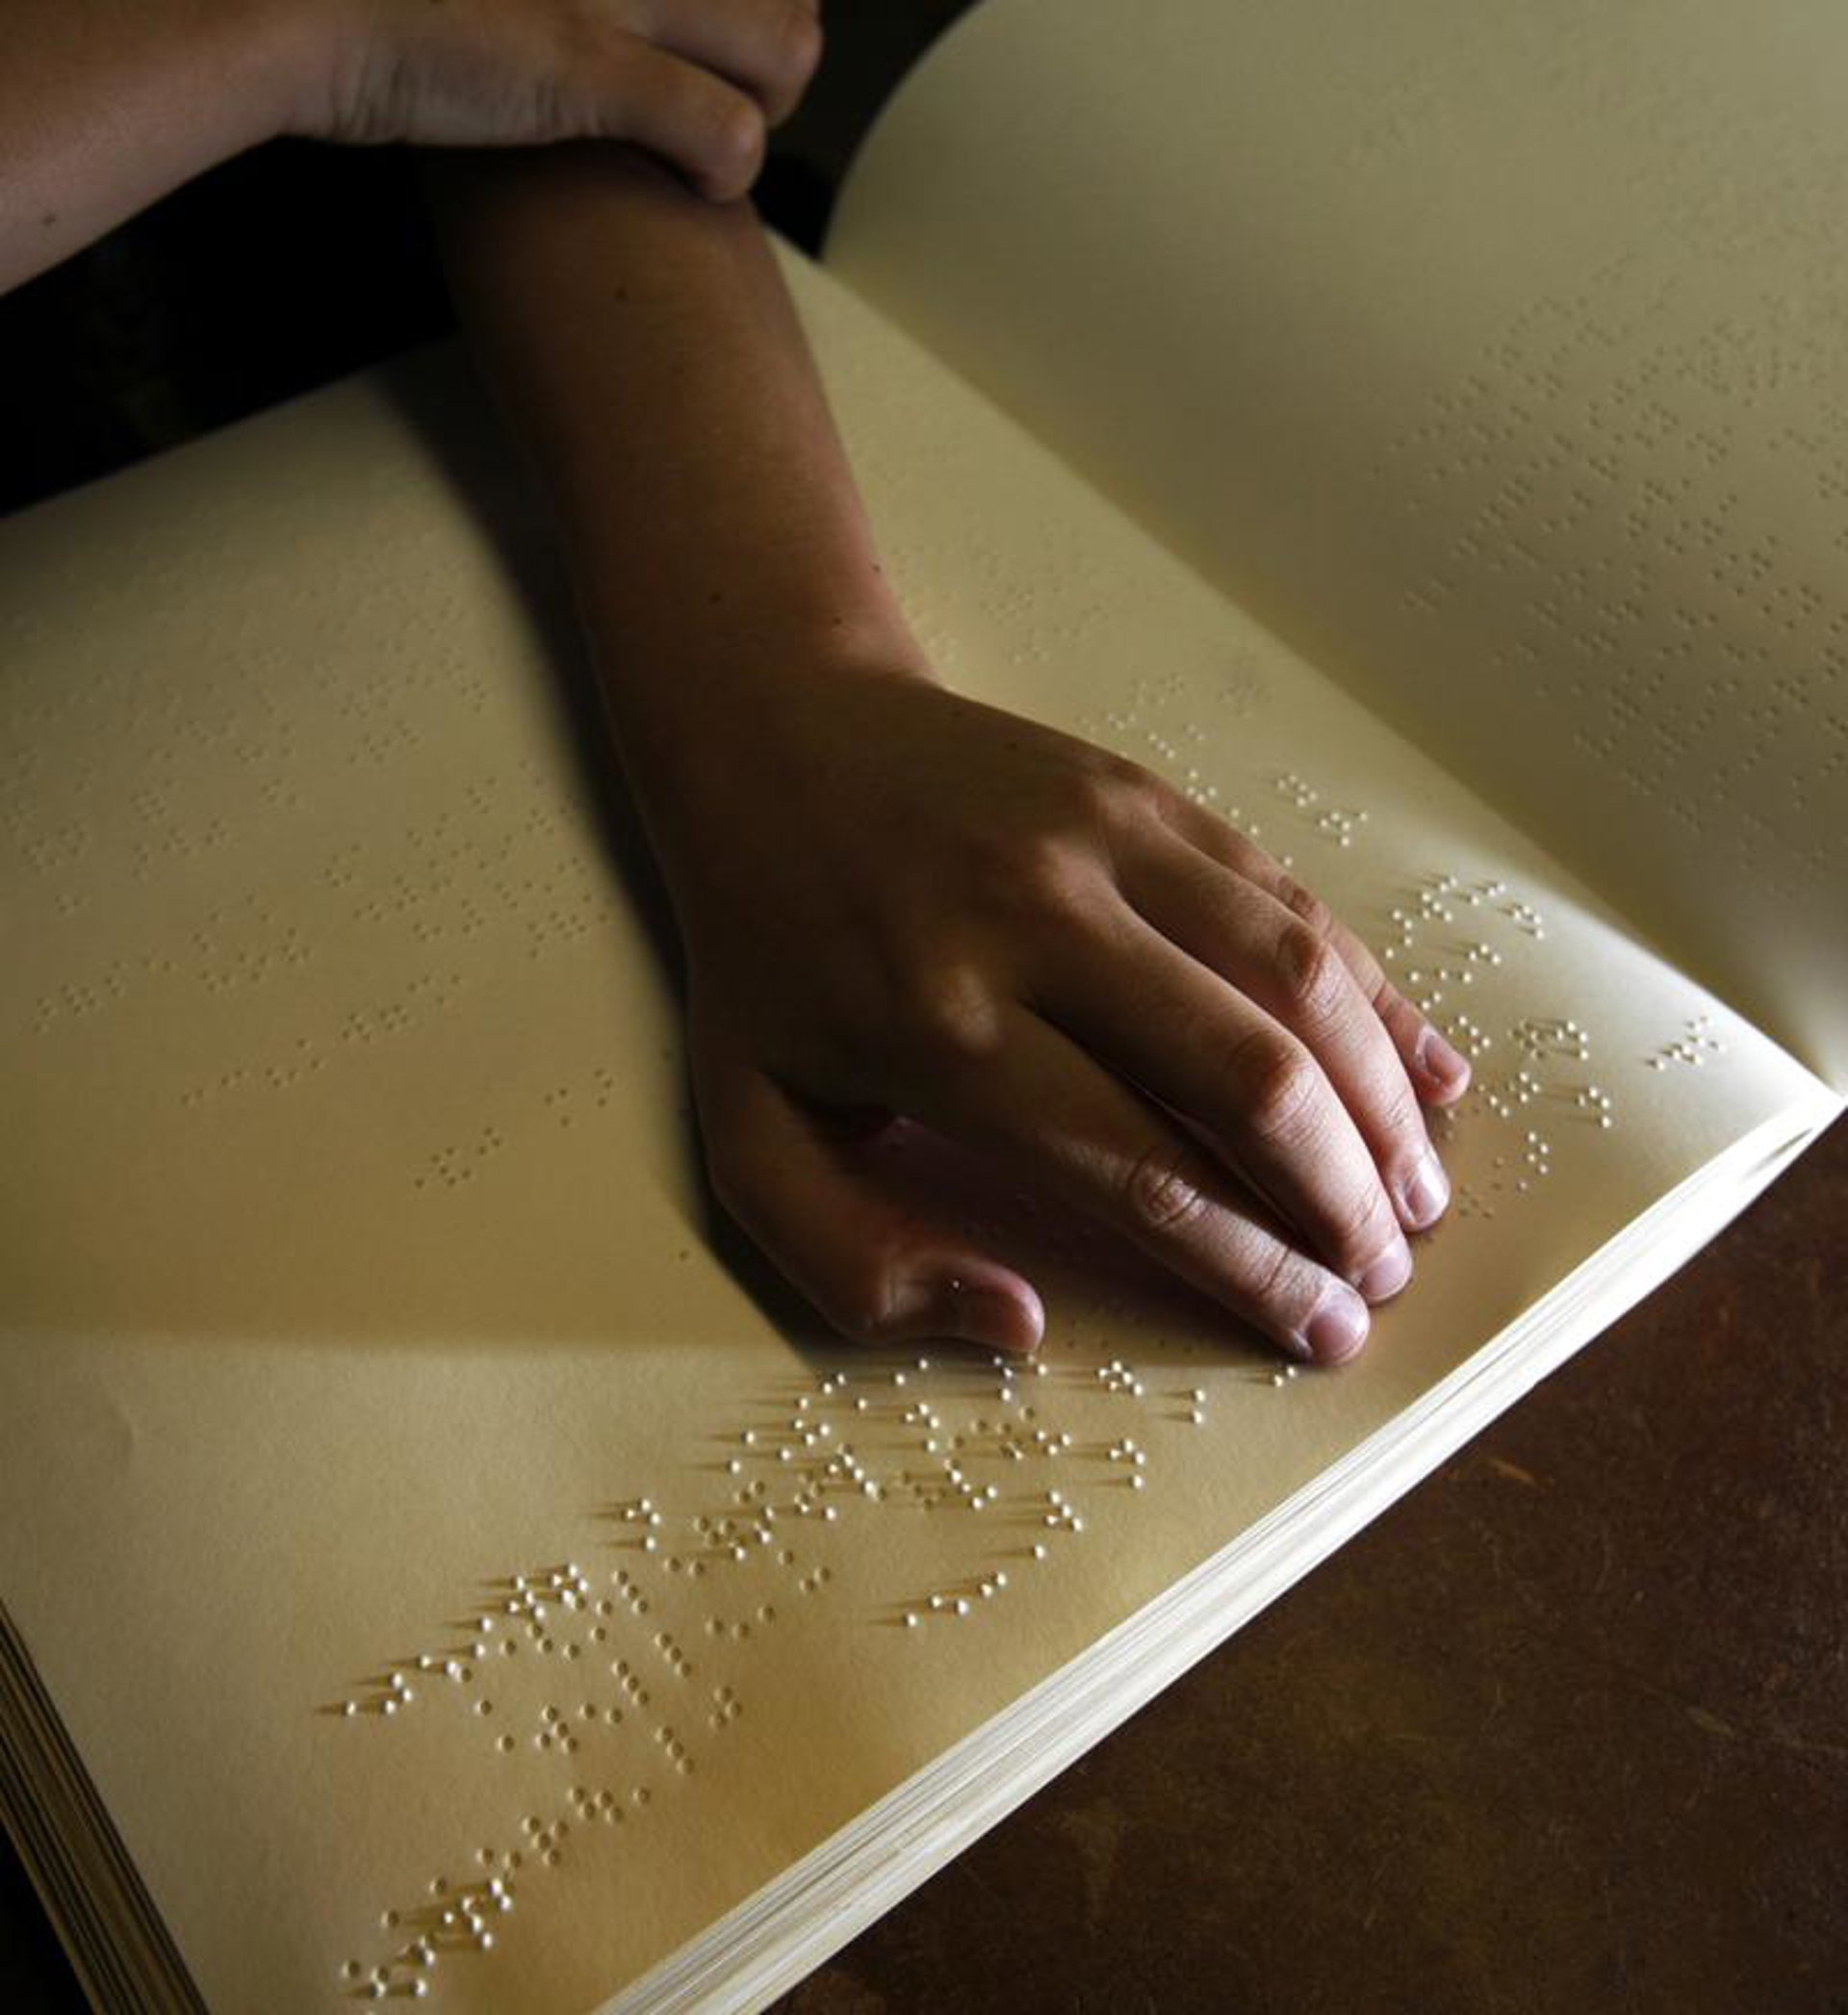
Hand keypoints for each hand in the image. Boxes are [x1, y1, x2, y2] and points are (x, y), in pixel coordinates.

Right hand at [294, 0, 822, 195]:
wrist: (293, 4)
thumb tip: (593, 19)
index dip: (752, 6)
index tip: (712, 45)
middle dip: (776, 55)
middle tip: (725, 98)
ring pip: (788, 50)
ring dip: (768, 111)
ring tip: (706, 144)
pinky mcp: (594, 69)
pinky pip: (731, 132)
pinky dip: (727, 174)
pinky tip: (691, 188)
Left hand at [649, 655, 1470, 1365]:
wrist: (776, 735)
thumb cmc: (767, 959)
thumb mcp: (747, 1135)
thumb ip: (856, 1264)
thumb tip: (1021, 1324)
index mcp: (940, 1028)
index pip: (1139, 1171)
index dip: (1249, 1269)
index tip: (1321, 1333)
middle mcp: (1039, 925)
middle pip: (1246, 1078)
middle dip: (1342, 1198)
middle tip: (1384, 1274)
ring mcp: (1107, 842)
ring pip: (1297, 980)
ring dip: (1382, 1102)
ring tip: (1420, 1198)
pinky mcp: (1150, 796)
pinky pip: (1294, 901)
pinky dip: (1374, 995)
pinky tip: (1424, 1071)